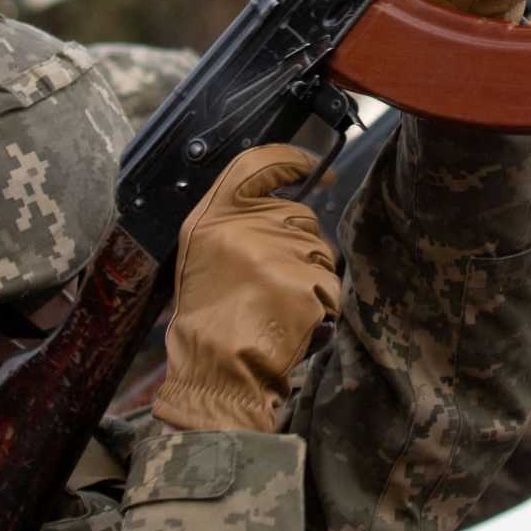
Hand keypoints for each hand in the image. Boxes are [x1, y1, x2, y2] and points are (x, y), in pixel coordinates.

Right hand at [154, 145, 341, 433]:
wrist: (215, 371)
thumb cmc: (208, 319)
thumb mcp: (201, 256)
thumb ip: (234, 223)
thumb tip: (285, 199)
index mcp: (212, 218)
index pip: (255, 164)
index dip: (287, 159)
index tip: (309, 165)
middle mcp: (243, 228)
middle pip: (299, 216)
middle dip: (298, 247)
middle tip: (271, 285)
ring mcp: (275, 254)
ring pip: (319, 251)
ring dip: (310, 278)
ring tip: (277, 307)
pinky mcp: (303, 283)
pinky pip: (329, 284)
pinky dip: (321, 305)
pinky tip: (294, 322)